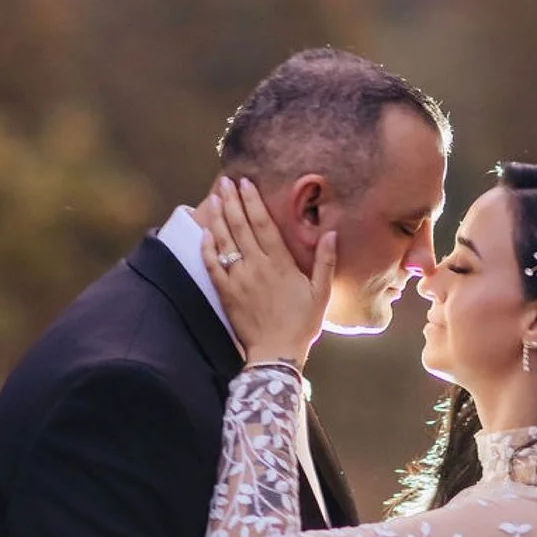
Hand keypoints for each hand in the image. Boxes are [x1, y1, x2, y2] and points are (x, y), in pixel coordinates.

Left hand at [202, 178, 334, 368]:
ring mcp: (238, 279)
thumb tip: (331, 233)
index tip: (245, 183)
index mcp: (280, 263)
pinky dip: (207, 248)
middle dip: (231, 201)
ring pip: (224, 241)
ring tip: (213, 198)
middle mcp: (256, 267)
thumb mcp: (321, 293)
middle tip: (225, 183)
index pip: (263, 224)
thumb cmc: (302, 324)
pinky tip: (204, 233)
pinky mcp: (226, 293)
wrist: (276, 354)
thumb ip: (326, 262)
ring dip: (217, 217)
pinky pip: (212, 265)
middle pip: (240, 226)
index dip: (252, 201)